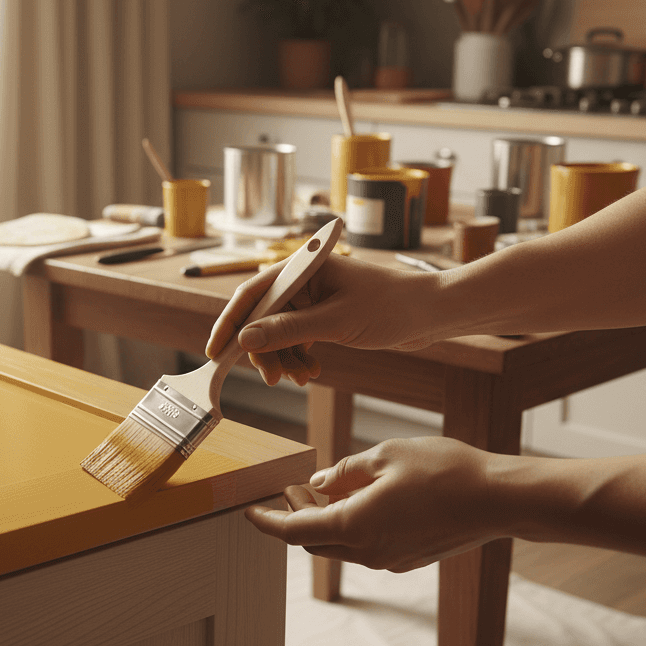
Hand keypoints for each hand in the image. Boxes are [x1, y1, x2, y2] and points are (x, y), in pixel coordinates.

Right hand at [205, 254, 438, 385]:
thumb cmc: (392, 307)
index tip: (214, 351)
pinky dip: (299, 358)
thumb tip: (245, 339)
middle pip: (262, 317)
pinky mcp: (324, 316)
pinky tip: (310, 372)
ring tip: (300, 378)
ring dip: (284, 358)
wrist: (432, 313)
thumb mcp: (336, 322)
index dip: (229, 323)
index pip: (251, 293)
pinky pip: (297, 339)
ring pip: (279, 333)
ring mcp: (314, 298)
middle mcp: (303, 279)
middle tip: (270, 378)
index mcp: (303, 267)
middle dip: (263, 350)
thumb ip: (288, 331)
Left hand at [244, 437, 506, 571]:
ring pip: (339, 545)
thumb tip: (318, 482)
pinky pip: (364, 546)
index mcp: (354, 527)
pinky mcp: (408, 558)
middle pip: (313, 541)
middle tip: (290, 488)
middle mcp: (367, 552)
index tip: (248, 511)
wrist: (499, 499)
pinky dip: (349, 526)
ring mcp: (389, 560)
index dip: (267, 521)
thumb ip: (344, 472)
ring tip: (322, 488)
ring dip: (322, 521)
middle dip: (294, 516)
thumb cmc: (444, 471)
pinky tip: (356, 500)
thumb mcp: (384, 456)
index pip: (293, 530)